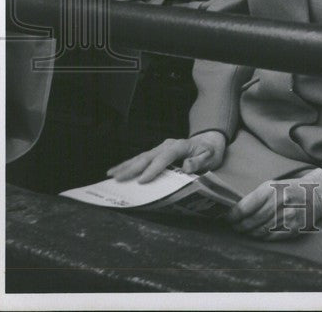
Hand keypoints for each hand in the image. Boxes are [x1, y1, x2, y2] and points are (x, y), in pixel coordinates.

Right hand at [107, 131, 226, 182]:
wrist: (208, 141)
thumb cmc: (209, 151)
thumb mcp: (210, 156)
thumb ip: (199, 161)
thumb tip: (186, 167)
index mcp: (180, 146)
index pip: (165, 157)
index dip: (153, 169)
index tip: (142, 180)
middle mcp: (167, 145)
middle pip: (148, 156)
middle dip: (132, 168)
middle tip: (118, 179)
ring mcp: (160, 147)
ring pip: (140, 157)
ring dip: (126, 166)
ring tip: (111, 175)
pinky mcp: (156, 152)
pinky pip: (140, 158)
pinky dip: (127, 164)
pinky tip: (115, 170)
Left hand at [227, 168, 321, 240]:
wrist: (319, 192)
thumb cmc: (292, 188)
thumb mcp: (274, 185)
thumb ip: (257, 197)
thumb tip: (236, 211)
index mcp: (271, 189)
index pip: (244, 208)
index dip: (233, 216)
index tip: (228, 219)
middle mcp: (278, 203)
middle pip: (250, 221)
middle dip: (240, 226)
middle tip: (235, 227)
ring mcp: (287, 217)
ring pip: (260, 231)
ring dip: (250, 233)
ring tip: (245, 231)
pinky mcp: (294, 228)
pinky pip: (271, 237)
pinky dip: (262, 237)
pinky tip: (259, 234)